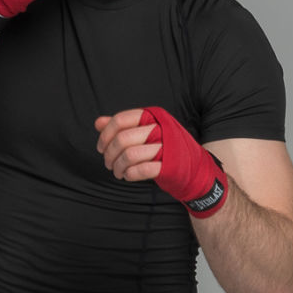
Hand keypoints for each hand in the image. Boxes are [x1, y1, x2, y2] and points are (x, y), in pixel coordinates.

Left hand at [95, 107, 227, 216]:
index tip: (100, 147)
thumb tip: (98, 122)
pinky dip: (130, 174)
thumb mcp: (145, 133)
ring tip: (118, 172)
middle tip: (108, 163)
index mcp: (153, 116)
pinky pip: (141, 170)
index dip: (106, 135)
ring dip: (118, 167)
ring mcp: (166, 147)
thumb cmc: (167, 150)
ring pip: (130, 155)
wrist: (195, 169)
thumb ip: (122, 127)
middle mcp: (161, 128)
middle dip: (110, 154)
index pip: (120, 120)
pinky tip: (128, 176)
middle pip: (123, 138)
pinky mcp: (169, 166)